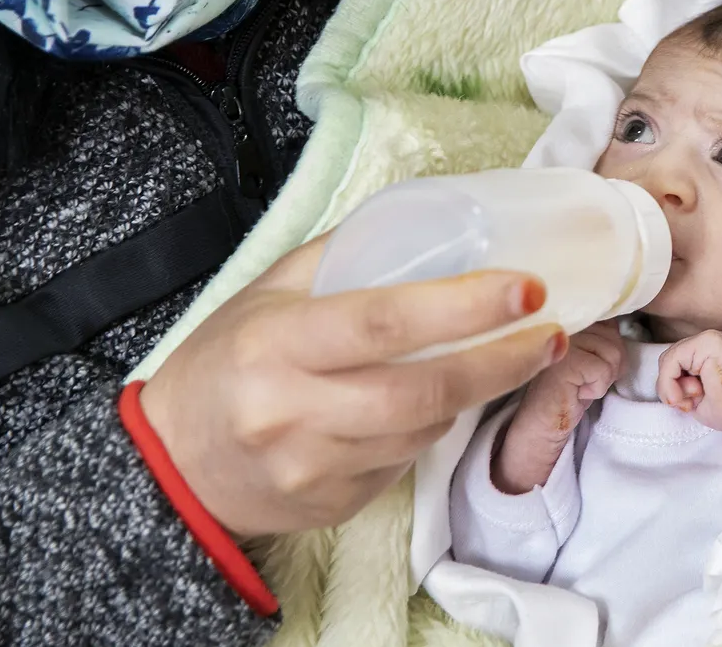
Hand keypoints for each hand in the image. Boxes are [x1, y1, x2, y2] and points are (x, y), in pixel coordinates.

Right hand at [138, 235, 563, 537]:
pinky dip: (432, 430)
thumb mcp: (268, 293)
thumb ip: (342, 255)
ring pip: (422, 431)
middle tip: (551, 334)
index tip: (526, 289)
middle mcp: (292, 409)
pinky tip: (440, 403)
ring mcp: (312, 466)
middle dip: (500, 362)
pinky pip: (403, 463)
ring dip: (475, 394)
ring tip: (508, 359)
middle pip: (420, 390)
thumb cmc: (227, 361)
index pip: (384, 321)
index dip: (464, 306)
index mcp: (277, 341)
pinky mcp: (330, 504)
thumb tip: (432, 217)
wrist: (170, 465)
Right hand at [491, 321, 627, 492]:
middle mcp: (563, 323)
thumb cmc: (571, 388)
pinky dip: (597, 388)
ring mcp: (561, 340)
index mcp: (570, 317)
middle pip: (615, 338)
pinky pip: (603, 370)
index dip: (611, 346)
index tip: (592, 365)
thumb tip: (622, 326)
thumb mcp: (592, 355)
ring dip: (603, 378)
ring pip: (613, 353)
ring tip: (581, 384)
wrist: (544, 421)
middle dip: (610, 365)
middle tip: (586, 378)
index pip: (610, 320)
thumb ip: (603, 335)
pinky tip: (577, 392)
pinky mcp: (564, 362)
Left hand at [658, 329, 721, 434]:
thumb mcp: (694, 396)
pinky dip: (671, 381)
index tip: (686, 405)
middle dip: (671, 386)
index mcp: (706, 352)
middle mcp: (707, 340)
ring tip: (693, 398)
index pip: (674, 363)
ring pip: (668, 359)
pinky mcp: (708, 342)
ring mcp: (708, 338)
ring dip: (672, 386)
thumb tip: (664, 383)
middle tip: (688, 403)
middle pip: (669, 359)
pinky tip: (691, 394)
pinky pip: (672, 359)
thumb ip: (678, 385)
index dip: (671, 386)